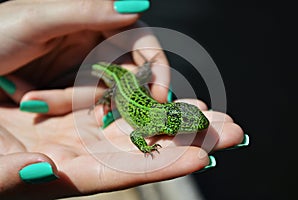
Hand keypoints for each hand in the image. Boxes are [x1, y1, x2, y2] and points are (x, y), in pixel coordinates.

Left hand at [0, 0, 169, 112]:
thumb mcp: (39, 18)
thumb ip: (88, 10)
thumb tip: (137, 5)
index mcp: (94, 19)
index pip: (139, 38)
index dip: (155, 64)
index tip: (161, 93)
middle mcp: (94, 43)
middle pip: (130, 70)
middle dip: (128, 93)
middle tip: (119, 114)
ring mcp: (84, 68)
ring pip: (107, 91)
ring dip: (85, 101)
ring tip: (40, 99)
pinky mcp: (71, 88)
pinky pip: (85, 102)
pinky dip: (69, 106)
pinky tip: (37, 100)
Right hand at [0, 99, 243, 198]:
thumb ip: (7, 175)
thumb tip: (40, 172)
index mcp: (62, 172)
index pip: (120, 173)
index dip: (161, 166)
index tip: (202, 156)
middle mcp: (81, 156)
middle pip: (144, 151)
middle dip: (188, 141)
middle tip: (232, 132)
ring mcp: (83, 134)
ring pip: (139, 128)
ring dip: (178, 121)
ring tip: (214, 114)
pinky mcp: (80, 115)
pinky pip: (122, 110)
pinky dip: (149, 104)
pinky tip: (174, 100)